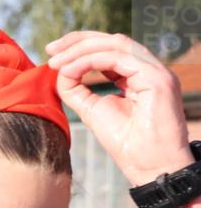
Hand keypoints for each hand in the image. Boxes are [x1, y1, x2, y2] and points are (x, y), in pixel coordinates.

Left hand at [46, 31, 192, 186]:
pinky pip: (119, 58)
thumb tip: (59, 71)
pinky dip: (91, 61)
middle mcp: (148, 68)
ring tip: (57, 61)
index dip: (79, 46)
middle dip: (77, 41)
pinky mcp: (157, 78)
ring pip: (116, 44)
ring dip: (81, 49)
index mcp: (136, 74)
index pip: (108, 49)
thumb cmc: (126, 143)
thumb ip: (77, 90)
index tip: (52, 54)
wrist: (150, 166)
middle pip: (111, 40)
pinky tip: (70, 69)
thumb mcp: (92, 110)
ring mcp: (155, 71)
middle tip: (50, 48)